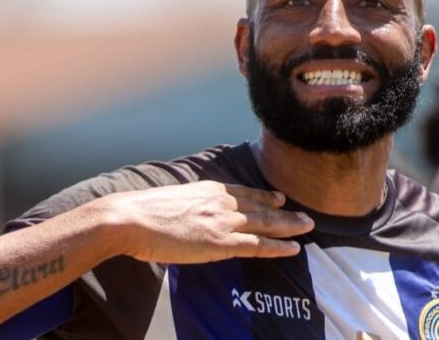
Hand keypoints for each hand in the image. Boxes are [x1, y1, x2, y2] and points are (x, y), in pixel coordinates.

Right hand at [102, 181, 313, 262]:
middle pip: (260, 207)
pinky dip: (278, 247)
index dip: (264, 196)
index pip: (243, 193)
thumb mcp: (171, 200)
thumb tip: (187, 213)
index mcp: (208, 189)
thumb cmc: (142, 213)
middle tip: (304, 215)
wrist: (131, 218)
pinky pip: (258, 246)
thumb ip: (188, 205)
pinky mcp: (221, 242)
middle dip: (284, 212)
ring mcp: (223, 221)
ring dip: (289, 226)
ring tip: (307, 227)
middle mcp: (221, 202)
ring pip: (265, 224)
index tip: (279, 198)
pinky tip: (293, 249)